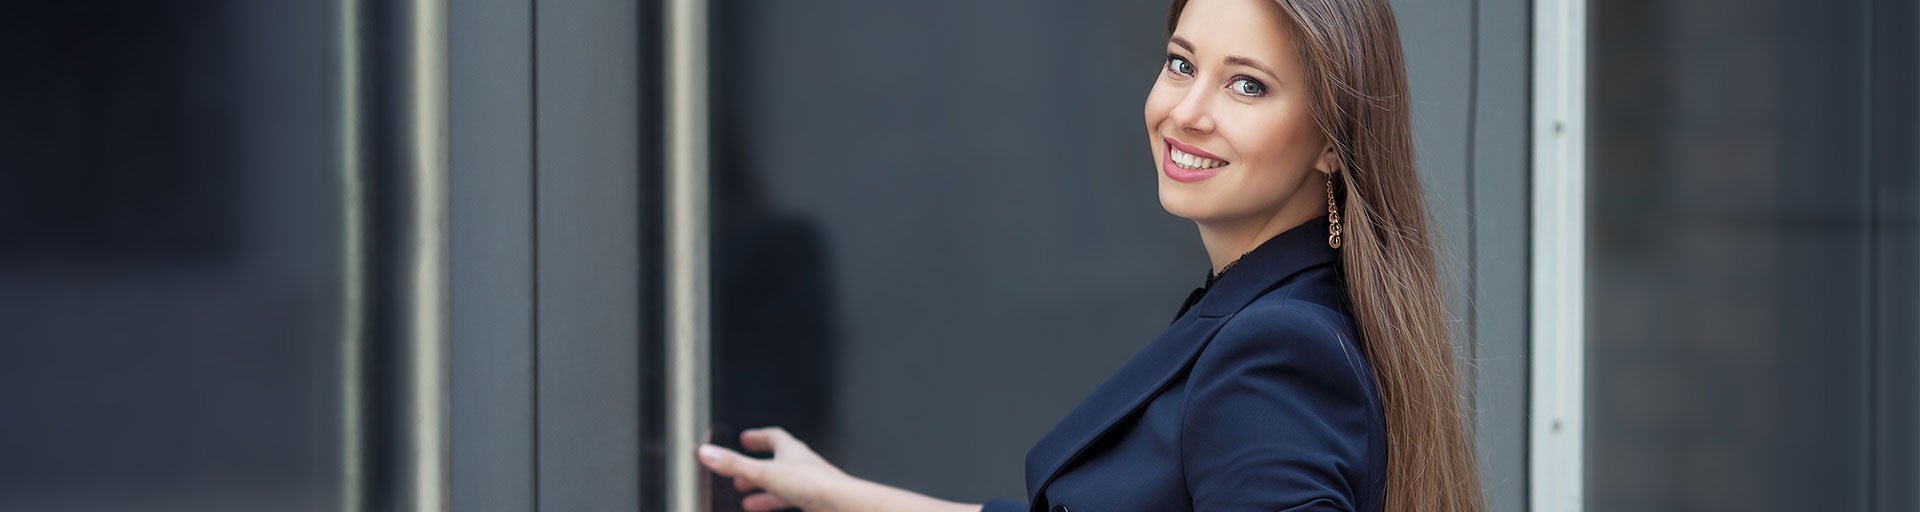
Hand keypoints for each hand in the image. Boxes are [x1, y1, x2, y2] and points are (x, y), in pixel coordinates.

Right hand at [699, 426, 850, 511]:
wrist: (841, 504)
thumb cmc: (813, 484)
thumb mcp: (765, 472)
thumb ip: (734, 464)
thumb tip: (707, 452)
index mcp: (791, 450)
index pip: (773, 436)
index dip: (757, 437)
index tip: (745, 439)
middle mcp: (801, 464)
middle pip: (775, 462)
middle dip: (755, 470)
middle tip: (739, 477)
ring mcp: (808, 484)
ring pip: (781, 485)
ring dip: (763, 492)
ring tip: (747, 502)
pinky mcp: (813, 502)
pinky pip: (790, 501)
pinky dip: (775, 505)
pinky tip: (766, 511)